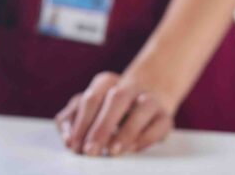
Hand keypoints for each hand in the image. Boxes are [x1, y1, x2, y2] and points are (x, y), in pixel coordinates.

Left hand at [54, 71, 174, 156]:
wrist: (149, 98)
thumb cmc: (109, 109)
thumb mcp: (90, 111)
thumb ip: (74, 121)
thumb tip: (68, 139)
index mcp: (106, 83)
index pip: (92, 99)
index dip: (81, 123)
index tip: (72, 145)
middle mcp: (129, 88)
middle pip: (116, 100)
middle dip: (101, 127)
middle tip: (89, 152)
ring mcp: (150, 100)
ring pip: (142, 109)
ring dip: (126, 131)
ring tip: (113, 151)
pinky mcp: (165, 117)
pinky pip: (159, 126)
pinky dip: (145, 138)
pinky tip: (132, 149)